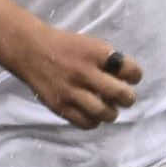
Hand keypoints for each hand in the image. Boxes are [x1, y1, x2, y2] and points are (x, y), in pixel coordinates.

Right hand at [10, 23, 142, 129]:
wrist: (31, 50)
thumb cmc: (65, 46)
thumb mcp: (90, 44)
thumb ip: (108, 61)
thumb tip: (126, 81)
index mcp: (96, 53)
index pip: (130, 70)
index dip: (135, 76)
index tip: (131, 78)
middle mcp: (85, 72)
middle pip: (120, 94)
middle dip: (128, 98)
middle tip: (125, 99)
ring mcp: (71, 91)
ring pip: (104, 112)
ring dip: (111, 113)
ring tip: (108, 109)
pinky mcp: (60, 106)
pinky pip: (85, 122)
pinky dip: (93, 121)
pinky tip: (92, 114)